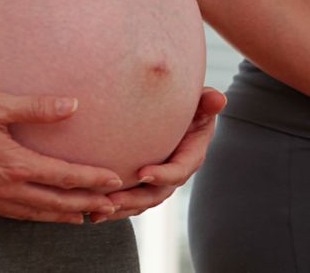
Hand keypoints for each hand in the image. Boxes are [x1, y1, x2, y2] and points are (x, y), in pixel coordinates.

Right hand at [0, 92, 123, 224]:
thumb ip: (36, 107)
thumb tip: (72, 105)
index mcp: (13, 164)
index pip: (63, 176)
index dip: (91, 180)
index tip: (114, 181)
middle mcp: (4, 188)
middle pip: (55, 202)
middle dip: (87, 205)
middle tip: (114, 207)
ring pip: (35, 214)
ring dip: (64, 216)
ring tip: (88, 216)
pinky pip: (14, 215)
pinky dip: (37, 217)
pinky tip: (46, 214)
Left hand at [91, 87, 226, 222]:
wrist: (180, 116)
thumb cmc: (191, 106)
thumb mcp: (201, 102)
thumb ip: (207, 101)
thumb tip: (218, 99)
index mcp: (191, 156)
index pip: (179, 170)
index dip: (163, 174)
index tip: (142, 173)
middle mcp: (175, 174)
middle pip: (157, 194)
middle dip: (134, 199)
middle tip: (112, 200)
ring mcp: (159, 183)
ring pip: (141, 203)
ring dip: (120, 209)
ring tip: (96, 212)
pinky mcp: (144, 185)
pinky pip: (130, 202)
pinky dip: (113, 209)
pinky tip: (91, 212)